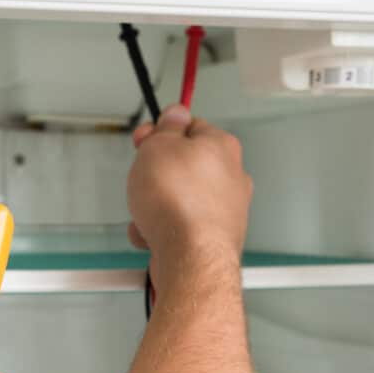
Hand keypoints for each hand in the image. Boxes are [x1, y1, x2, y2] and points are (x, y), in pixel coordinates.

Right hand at [126, 104, 251, 289]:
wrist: (190, 256)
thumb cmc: (179, 203)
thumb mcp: (158, 147)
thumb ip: (165, 128)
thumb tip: (174, 115)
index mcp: (221, 146)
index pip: (190, 126)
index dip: (162, 131)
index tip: (145, 139)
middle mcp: (230, 176)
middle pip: (184, 165)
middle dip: (157, 174)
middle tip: (142, 178)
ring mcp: (225, 209)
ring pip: (179, 198)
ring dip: (156, 204)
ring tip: (147, 213)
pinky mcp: (213, 237)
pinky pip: (179, 225)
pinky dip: (162, 229)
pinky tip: (152, 234)